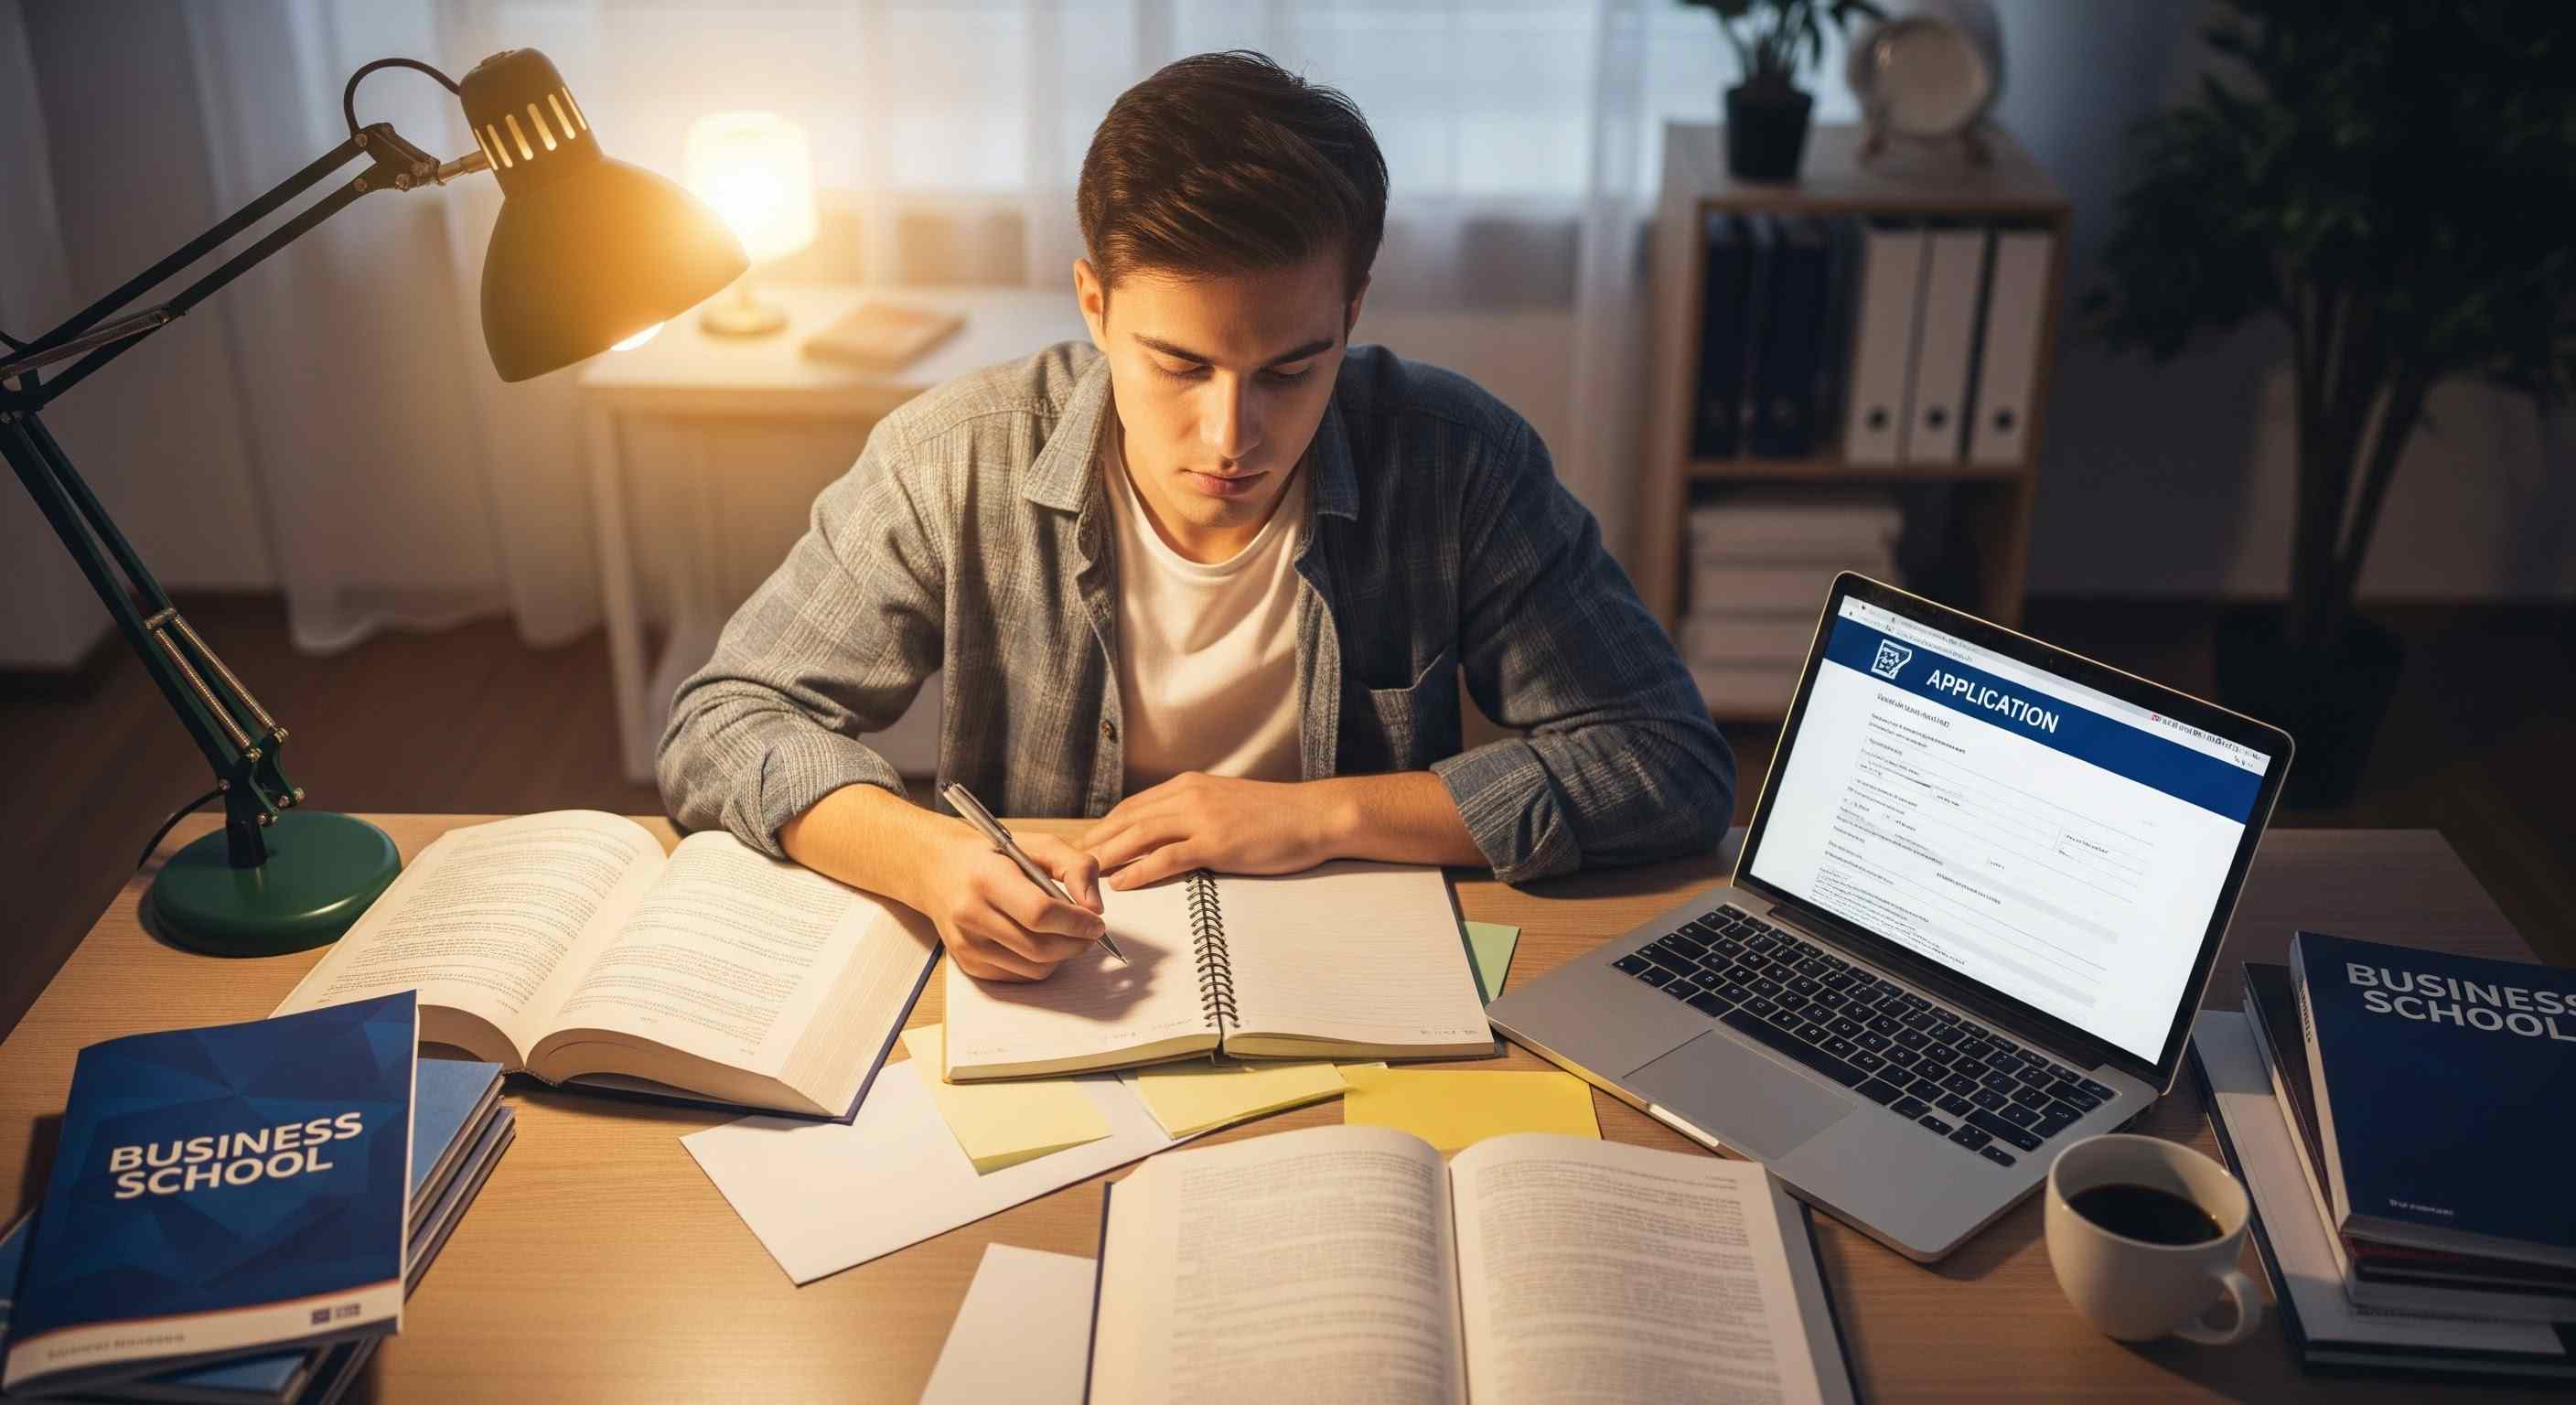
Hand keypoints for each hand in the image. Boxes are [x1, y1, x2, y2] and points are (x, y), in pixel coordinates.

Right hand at [924, 827, 1105, 981]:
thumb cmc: (991, 855)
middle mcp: (970, 914)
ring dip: (1061, 956)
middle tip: (1089, 932)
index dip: (1075, 922)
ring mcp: (966, 944)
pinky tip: (1041, 942)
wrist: (937, 869)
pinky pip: (1020, 977)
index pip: (1039, 913)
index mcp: (986, 877)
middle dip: (1076, 943)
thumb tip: (1094, 908)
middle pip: (1039, 947)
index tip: (1096, 922)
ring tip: (1066, 935)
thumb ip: (1075, 866)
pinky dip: (1040, 964)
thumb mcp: (1037, 844)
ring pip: (1034, 968)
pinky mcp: (968, 964)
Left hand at [1080, 773, 1339, 889]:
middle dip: (1095, 843)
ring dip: (1107, 856)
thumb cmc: (1276, 816)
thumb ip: (1193, 816)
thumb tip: (1165, 837)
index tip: (1083, 848)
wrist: (1315, 815)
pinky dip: (1140, 870)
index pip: (1132, 807)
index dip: (1104, 828)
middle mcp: (1188, 796)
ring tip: (1083, 876)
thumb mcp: (1225, 806)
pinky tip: (1122, 883)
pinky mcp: (1217, 842)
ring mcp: (1202, 818)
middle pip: (1127, 819)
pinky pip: (1168, 857)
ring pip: (1140, 835)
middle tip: (1069, 866)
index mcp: (1188, 786)